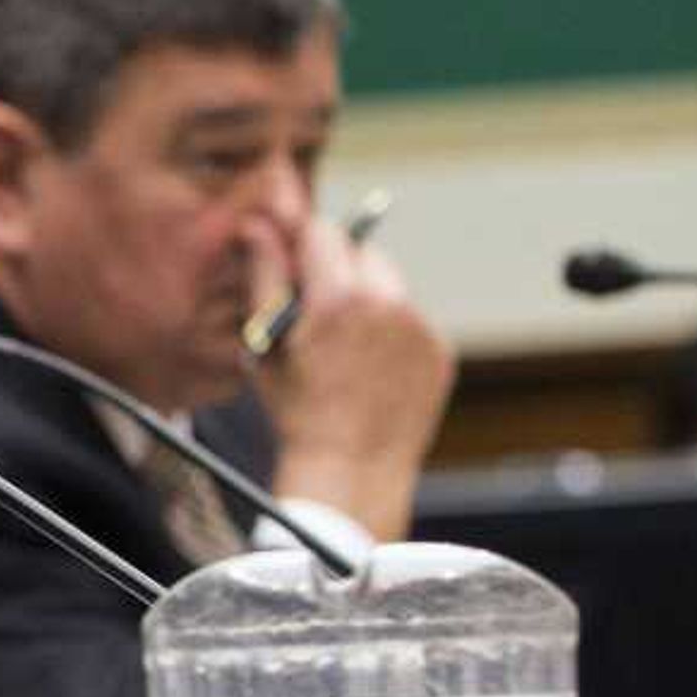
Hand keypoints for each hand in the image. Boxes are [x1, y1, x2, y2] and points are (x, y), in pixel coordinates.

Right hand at [245, 213, 451, 540]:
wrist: (351, 468)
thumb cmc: (297, 410)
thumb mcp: (266, 343)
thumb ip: (264, 277)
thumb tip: (257, 228)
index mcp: (338, 298)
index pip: (324, 232)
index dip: (303, 245)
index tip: (294, 265)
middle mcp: (387, 304)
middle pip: (363, 251)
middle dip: (340, 269)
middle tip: (319, 309)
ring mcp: (419, 327)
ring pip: (390, 284)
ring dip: (368, 298)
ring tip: (345, 344)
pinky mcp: (438, 350)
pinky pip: (411, 319)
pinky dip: (392, 331)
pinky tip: (370, 366)